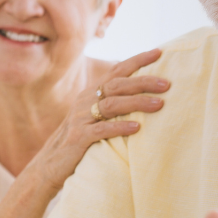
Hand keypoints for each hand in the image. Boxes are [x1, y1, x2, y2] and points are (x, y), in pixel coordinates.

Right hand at [29, 48, 167, 194]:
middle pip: (117, 85)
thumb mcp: (94, 118)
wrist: (50, 165)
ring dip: (137, 103)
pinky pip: (102, 129)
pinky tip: (137, 127)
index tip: (159, 52)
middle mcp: (85, 101)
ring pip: (112, 104)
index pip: (116, 71)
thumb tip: (146, 96)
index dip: (137, 60)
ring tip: (159, 104)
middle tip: (166, 84)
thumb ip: (112, 105)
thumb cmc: (79, 141)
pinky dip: (120, 127)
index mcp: (91, 93)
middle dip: (143, 81)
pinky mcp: (79, 138)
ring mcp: (81, 119)